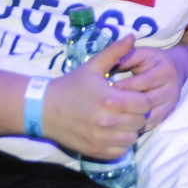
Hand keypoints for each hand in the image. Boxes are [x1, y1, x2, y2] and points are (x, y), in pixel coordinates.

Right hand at [43, 35, 150, 158]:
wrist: (43, 109)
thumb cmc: (71, 85)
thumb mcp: (93, 66)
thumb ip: (115, 51)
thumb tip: (133, 35)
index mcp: (111, 99)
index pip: (144, 104)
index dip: (141, 99)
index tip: (132, 96)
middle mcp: (108, 121)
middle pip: (140, 121)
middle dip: (137, 113)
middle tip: (125, 107)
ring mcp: (101, 138)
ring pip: (132, 137)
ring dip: (130, 129)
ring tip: (119, 119)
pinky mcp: (96, 151)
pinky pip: (120, 151)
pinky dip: (120, 143)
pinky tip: (111, 132)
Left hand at [110, 43, 187, 131]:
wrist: (176, 69)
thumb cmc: (152, 61)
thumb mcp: (141, 54)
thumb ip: (125, 58)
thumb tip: (105, 67)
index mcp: (166, 70)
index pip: (144, 82)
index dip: (125, 86)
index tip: (106, 89)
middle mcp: (172, 88)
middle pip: (148, 101)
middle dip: (126, 103)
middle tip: (107, 106)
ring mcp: (171, 103)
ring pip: (150, 115)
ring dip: (131, 116)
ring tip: (114, 114)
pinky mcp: (168, 113)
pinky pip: (151, 124)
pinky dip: (136, 125)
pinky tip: (122, 122)